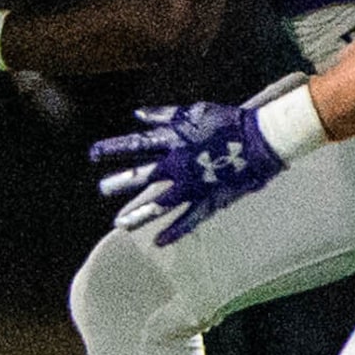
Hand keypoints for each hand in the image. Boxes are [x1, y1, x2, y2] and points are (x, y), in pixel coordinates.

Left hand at [89, 99, 286, 244]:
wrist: (262, 139)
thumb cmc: (228, 121)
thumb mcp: (193, 112)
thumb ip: (163, 116)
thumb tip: (137, 114)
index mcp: (174, 142)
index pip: (137, 145)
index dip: (114, 148)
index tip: (93, 153)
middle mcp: (179, 165)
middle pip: (144, 176)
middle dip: (121, 182)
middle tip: (102, 189)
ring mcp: (194, 185)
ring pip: (160, 203)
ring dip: (139, 214)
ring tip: (120, 224)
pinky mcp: (210, 200)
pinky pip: (190, 220)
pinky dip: (174, 231)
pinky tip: (159, 242)